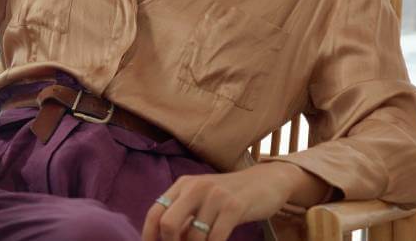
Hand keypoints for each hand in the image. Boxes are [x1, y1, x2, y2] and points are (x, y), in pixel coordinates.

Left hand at [142, 163, 297, 240]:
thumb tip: (167, 238)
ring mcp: (214, 197)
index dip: (149, 235)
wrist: (266, 180)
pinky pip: (216, 238)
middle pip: (167, 224)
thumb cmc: (230, 195)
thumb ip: (184, 215)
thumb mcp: (202, 199)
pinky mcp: (234, 207)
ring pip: (193, 236)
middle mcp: (194, 188)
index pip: (155, 212)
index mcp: (182, 185)